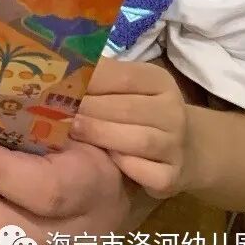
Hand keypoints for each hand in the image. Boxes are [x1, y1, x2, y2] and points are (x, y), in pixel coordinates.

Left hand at [71, 58, 191, 198]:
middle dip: (88, 108)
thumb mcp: (130, 86)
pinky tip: (104, 160)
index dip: (89, 80)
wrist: (188, 149)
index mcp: (159, 82)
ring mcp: (175, 147)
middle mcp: (172, 112)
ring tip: (71, 129)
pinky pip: (145, 172)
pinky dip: (124, 165)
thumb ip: (103, 77)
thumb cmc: (143, 110)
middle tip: (55, 109)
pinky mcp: (172, 178)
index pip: (122, 76)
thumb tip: (60, 66)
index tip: (60, 83)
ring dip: (100, 134)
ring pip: (136, 140)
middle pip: (126, 108)